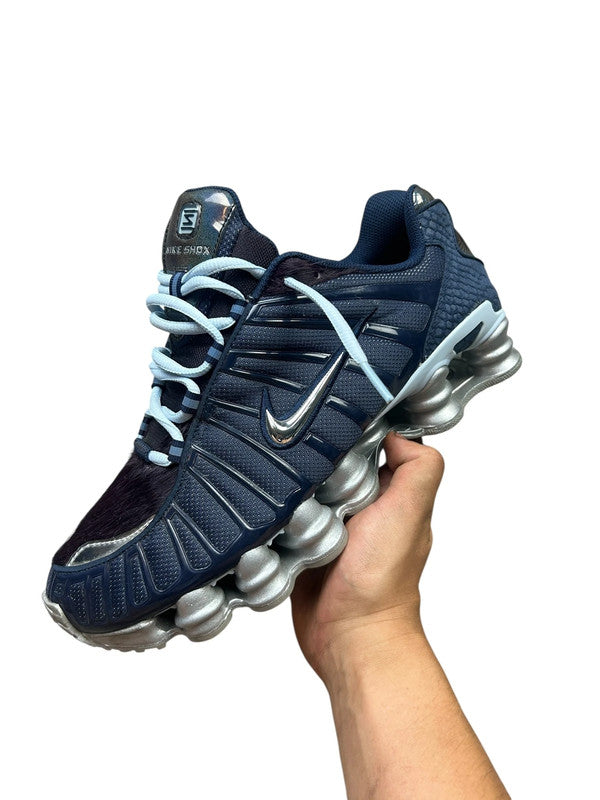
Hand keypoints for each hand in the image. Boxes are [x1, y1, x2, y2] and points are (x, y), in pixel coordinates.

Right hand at [291, 433, 443, 683]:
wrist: (350, 638)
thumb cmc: (381, 581)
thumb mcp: (410, 513)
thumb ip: (417, 469)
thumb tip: (394, 431)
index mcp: (388, 491)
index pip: (372, 442)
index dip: (356, 425)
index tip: (333, 409)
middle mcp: (359, 505)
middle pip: (331, 459)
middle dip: (315, 450)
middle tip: (294, 442)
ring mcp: (327, 524)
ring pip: (304, 484)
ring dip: (291, 480)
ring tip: (276, 470)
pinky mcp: (300, 543)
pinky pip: (284, 515)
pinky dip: (275, 509)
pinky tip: (263, 498)